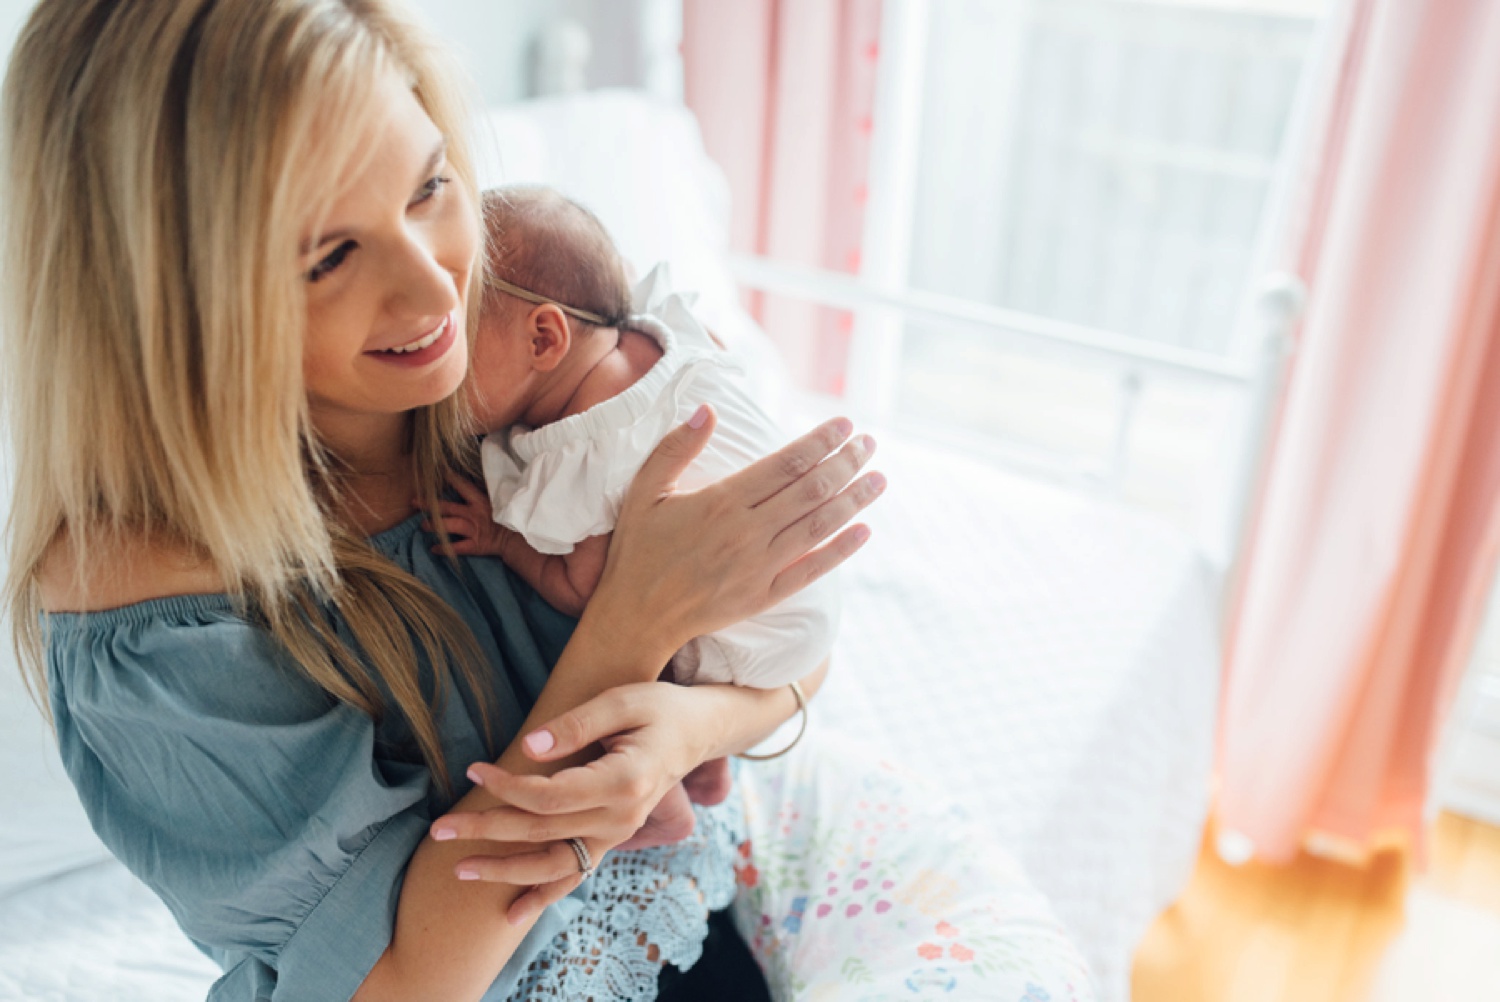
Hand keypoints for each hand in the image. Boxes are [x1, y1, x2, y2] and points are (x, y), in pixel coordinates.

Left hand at [418, 473, 511, 556]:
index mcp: (479, 500)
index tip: (437, 473)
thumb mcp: (496, 500)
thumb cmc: (505, 517)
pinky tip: (433, 549)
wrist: (516, 538)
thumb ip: (483, 490)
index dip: (449, 478)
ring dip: (434, 526)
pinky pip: (456, 548)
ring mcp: (473, 530)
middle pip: (447, 507)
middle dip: (429, 504)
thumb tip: (472, 479)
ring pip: (449, 526)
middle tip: (414, 502)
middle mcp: (473, 514)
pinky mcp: (475, 545)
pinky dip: (444, 549)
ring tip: (423, 526)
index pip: (462, 486)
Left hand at [429, 682, 704, 922]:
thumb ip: (574, 725)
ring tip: (460, 871)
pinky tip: (512, 913)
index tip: (474, 769)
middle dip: (487, 831)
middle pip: (542, 831)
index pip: (550, 795)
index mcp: (624, 781)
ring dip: (506, 872)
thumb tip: (526, 748)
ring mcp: (618, 834)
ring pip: (555, 865)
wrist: (696, 731)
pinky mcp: (612, 839)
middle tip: (440, 829)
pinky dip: (543, 895)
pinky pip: (574, 874)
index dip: (506, 787)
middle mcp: (622, 817)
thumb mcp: (621, 701)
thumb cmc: (658, 708)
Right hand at [588, 406, 883, 659]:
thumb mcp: (644, 490)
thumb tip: (709, 410)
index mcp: (721, 500)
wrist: (635, 616)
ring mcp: (759, 566)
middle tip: (870, 443)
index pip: (786, 462)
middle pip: (812, 489)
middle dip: (847, 462)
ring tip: (879, 479)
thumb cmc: (638, 549)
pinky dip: (840, 551)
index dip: (820, 441)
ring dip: (854, 500)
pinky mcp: (764, 595)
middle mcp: (747, 531)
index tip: (845, 424)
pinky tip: (863, 532)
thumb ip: (676, 448)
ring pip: (819, 525)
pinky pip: (811, 570)